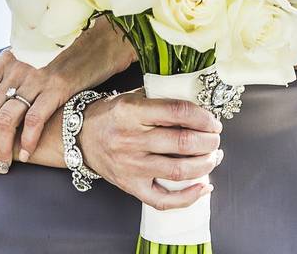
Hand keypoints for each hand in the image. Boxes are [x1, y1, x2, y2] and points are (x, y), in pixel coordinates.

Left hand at [0, 20, 135, 171]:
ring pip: (6, 120)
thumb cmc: (53, 54)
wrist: (94, 44)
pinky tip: (27, 154)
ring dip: (1, 148)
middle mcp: (15, 70)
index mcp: (3, 63)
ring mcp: (35, 79)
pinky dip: (28, 141)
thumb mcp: (19, 53)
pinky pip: (34, 120)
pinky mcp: (57, 88)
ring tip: (2, 164)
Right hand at [79, 90, 223, 209]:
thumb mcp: (131, 97)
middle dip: (209, 141)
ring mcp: (131, 166)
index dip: (203, 117)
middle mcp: (131, 139)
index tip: (212, 121)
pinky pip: (163, 199)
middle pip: (183, 142)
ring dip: (205, 164)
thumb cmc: (110, 115)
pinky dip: (189, 196)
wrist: (80, 137)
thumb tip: (198, 105)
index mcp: (132, 111)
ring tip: (213, 156)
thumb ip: (160, 98)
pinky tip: (204, 186)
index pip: (178, 112)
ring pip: (179, 170)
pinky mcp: (130, 186)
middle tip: (215, 138)